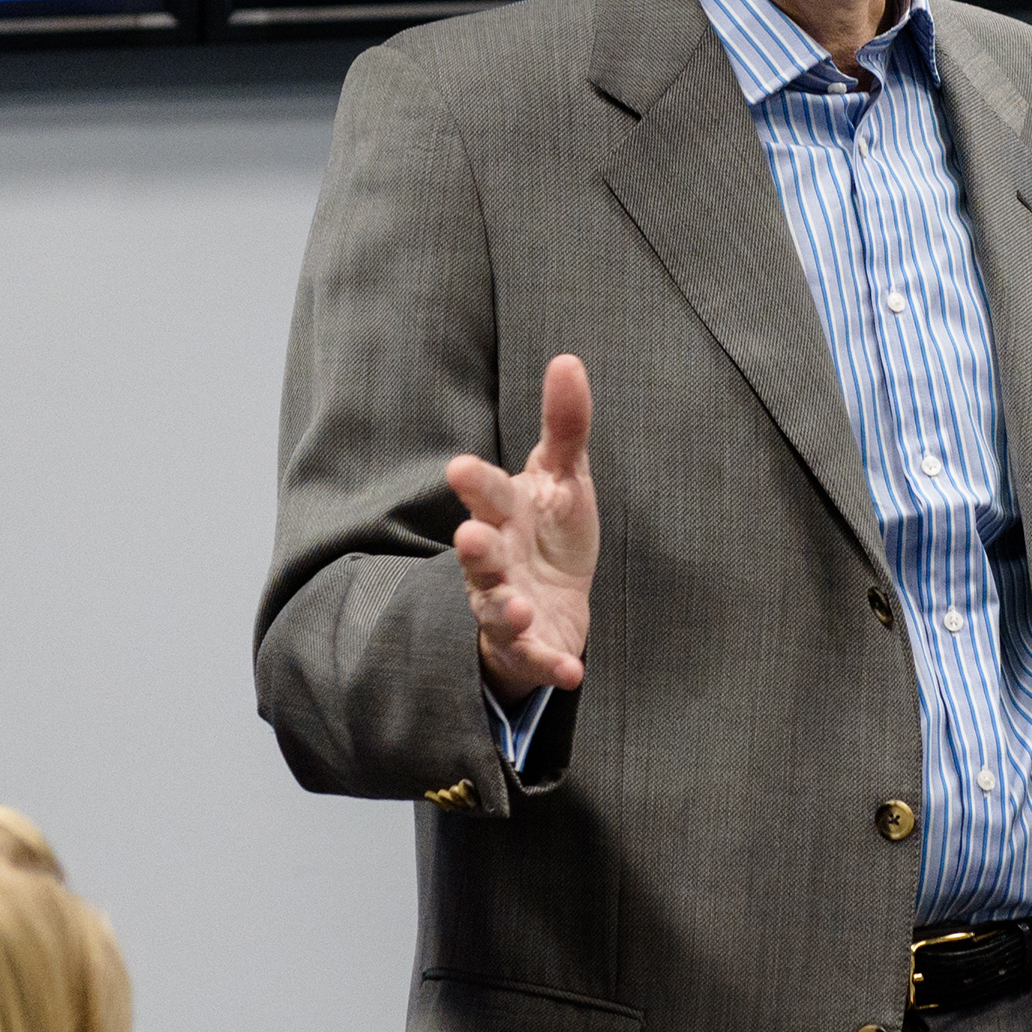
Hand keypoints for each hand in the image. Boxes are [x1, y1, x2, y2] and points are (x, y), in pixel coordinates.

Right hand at [449, 354, 595, 698]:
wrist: (554, 603)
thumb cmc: (549, 532)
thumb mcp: (564, 476)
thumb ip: (564, 425)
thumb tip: (567, 359)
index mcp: (503, 514)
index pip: (487, 495)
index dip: (475, 483)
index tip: (460, 468)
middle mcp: (496, 561)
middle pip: (480, 556)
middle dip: (475, 550)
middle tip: (470, 538)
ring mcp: (506, 606)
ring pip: (495, 610)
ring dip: (505, 611)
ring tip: (519, 610)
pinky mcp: (528, 647)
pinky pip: (533, 659)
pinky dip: (549, 665)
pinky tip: (571, 672)